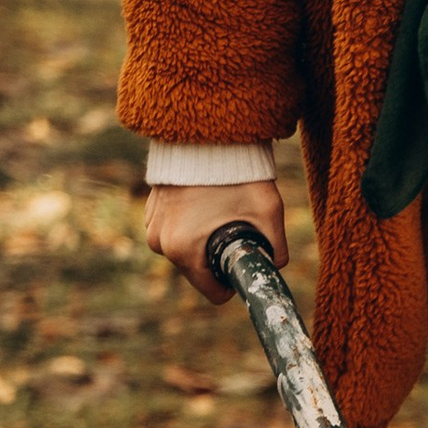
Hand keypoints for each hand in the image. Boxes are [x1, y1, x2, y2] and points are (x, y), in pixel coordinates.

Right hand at [146, 179, 288, 302]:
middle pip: (200, 270)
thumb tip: (275, 266)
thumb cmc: (237, 175)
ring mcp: (152, 225)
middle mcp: (161, 243)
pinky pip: (175, 231)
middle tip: (237, 226)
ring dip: (203, 239)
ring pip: (186, 250)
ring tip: (221, 209)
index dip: (234, 283)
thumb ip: (276, 248)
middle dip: (219, 256)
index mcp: (184, 251)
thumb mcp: (268, 213)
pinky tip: (205, 200)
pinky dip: (190, 223)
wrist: (206, 135)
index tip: (244, 263)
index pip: (213, 292)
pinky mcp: (151, 210)